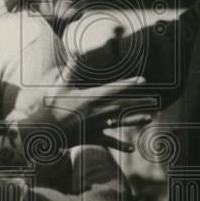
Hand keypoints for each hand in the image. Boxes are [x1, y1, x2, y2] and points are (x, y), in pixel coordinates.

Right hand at [15, 68, 151, 151]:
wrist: (44, 130)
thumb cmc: (50, 106)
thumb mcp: (60, 85)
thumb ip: (71, 69)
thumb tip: (76, 52)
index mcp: (90, 97)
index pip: (115, 88)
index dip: (129, 83)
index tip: (142, 79)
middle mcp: (97, 111)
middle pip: (123, 105)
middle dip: (140, 102)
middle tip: (155, 100)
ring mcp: (96, 125)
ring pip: (120, 122)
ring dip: (136, 120)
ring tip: (149, 118)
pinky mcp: (91, 137)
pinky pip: (108, 141)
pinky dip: (120, 144)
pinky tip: (131, 148)